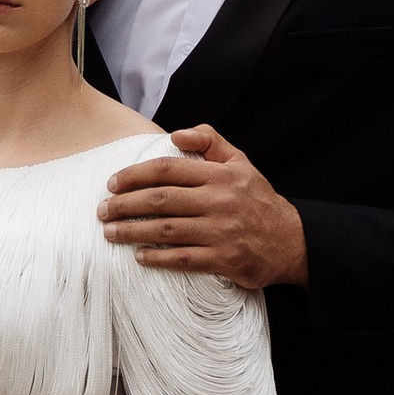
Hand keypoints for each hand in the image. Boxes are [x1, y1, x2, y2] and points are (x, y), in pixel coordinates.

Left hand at [98, 124, 306, 289]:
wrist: (291, 240)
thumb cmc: (257, 199)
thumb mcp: (240, 162)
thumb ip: (209, 140)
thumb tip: (175, 134)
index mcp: (219, 175)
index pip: (167, 170)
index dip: (135, 175)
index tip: (112, 183)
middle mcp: (219, 201)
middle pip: (160, 200)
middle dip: (125, 205)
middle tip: (102, 210)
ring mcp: (221, 231)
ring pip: (167, 230)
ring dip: (132, 232)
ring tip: (110, 233)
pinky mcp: (224, 259)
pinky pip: (183, 259)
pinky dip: (158, 258)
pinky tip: (139, 257)